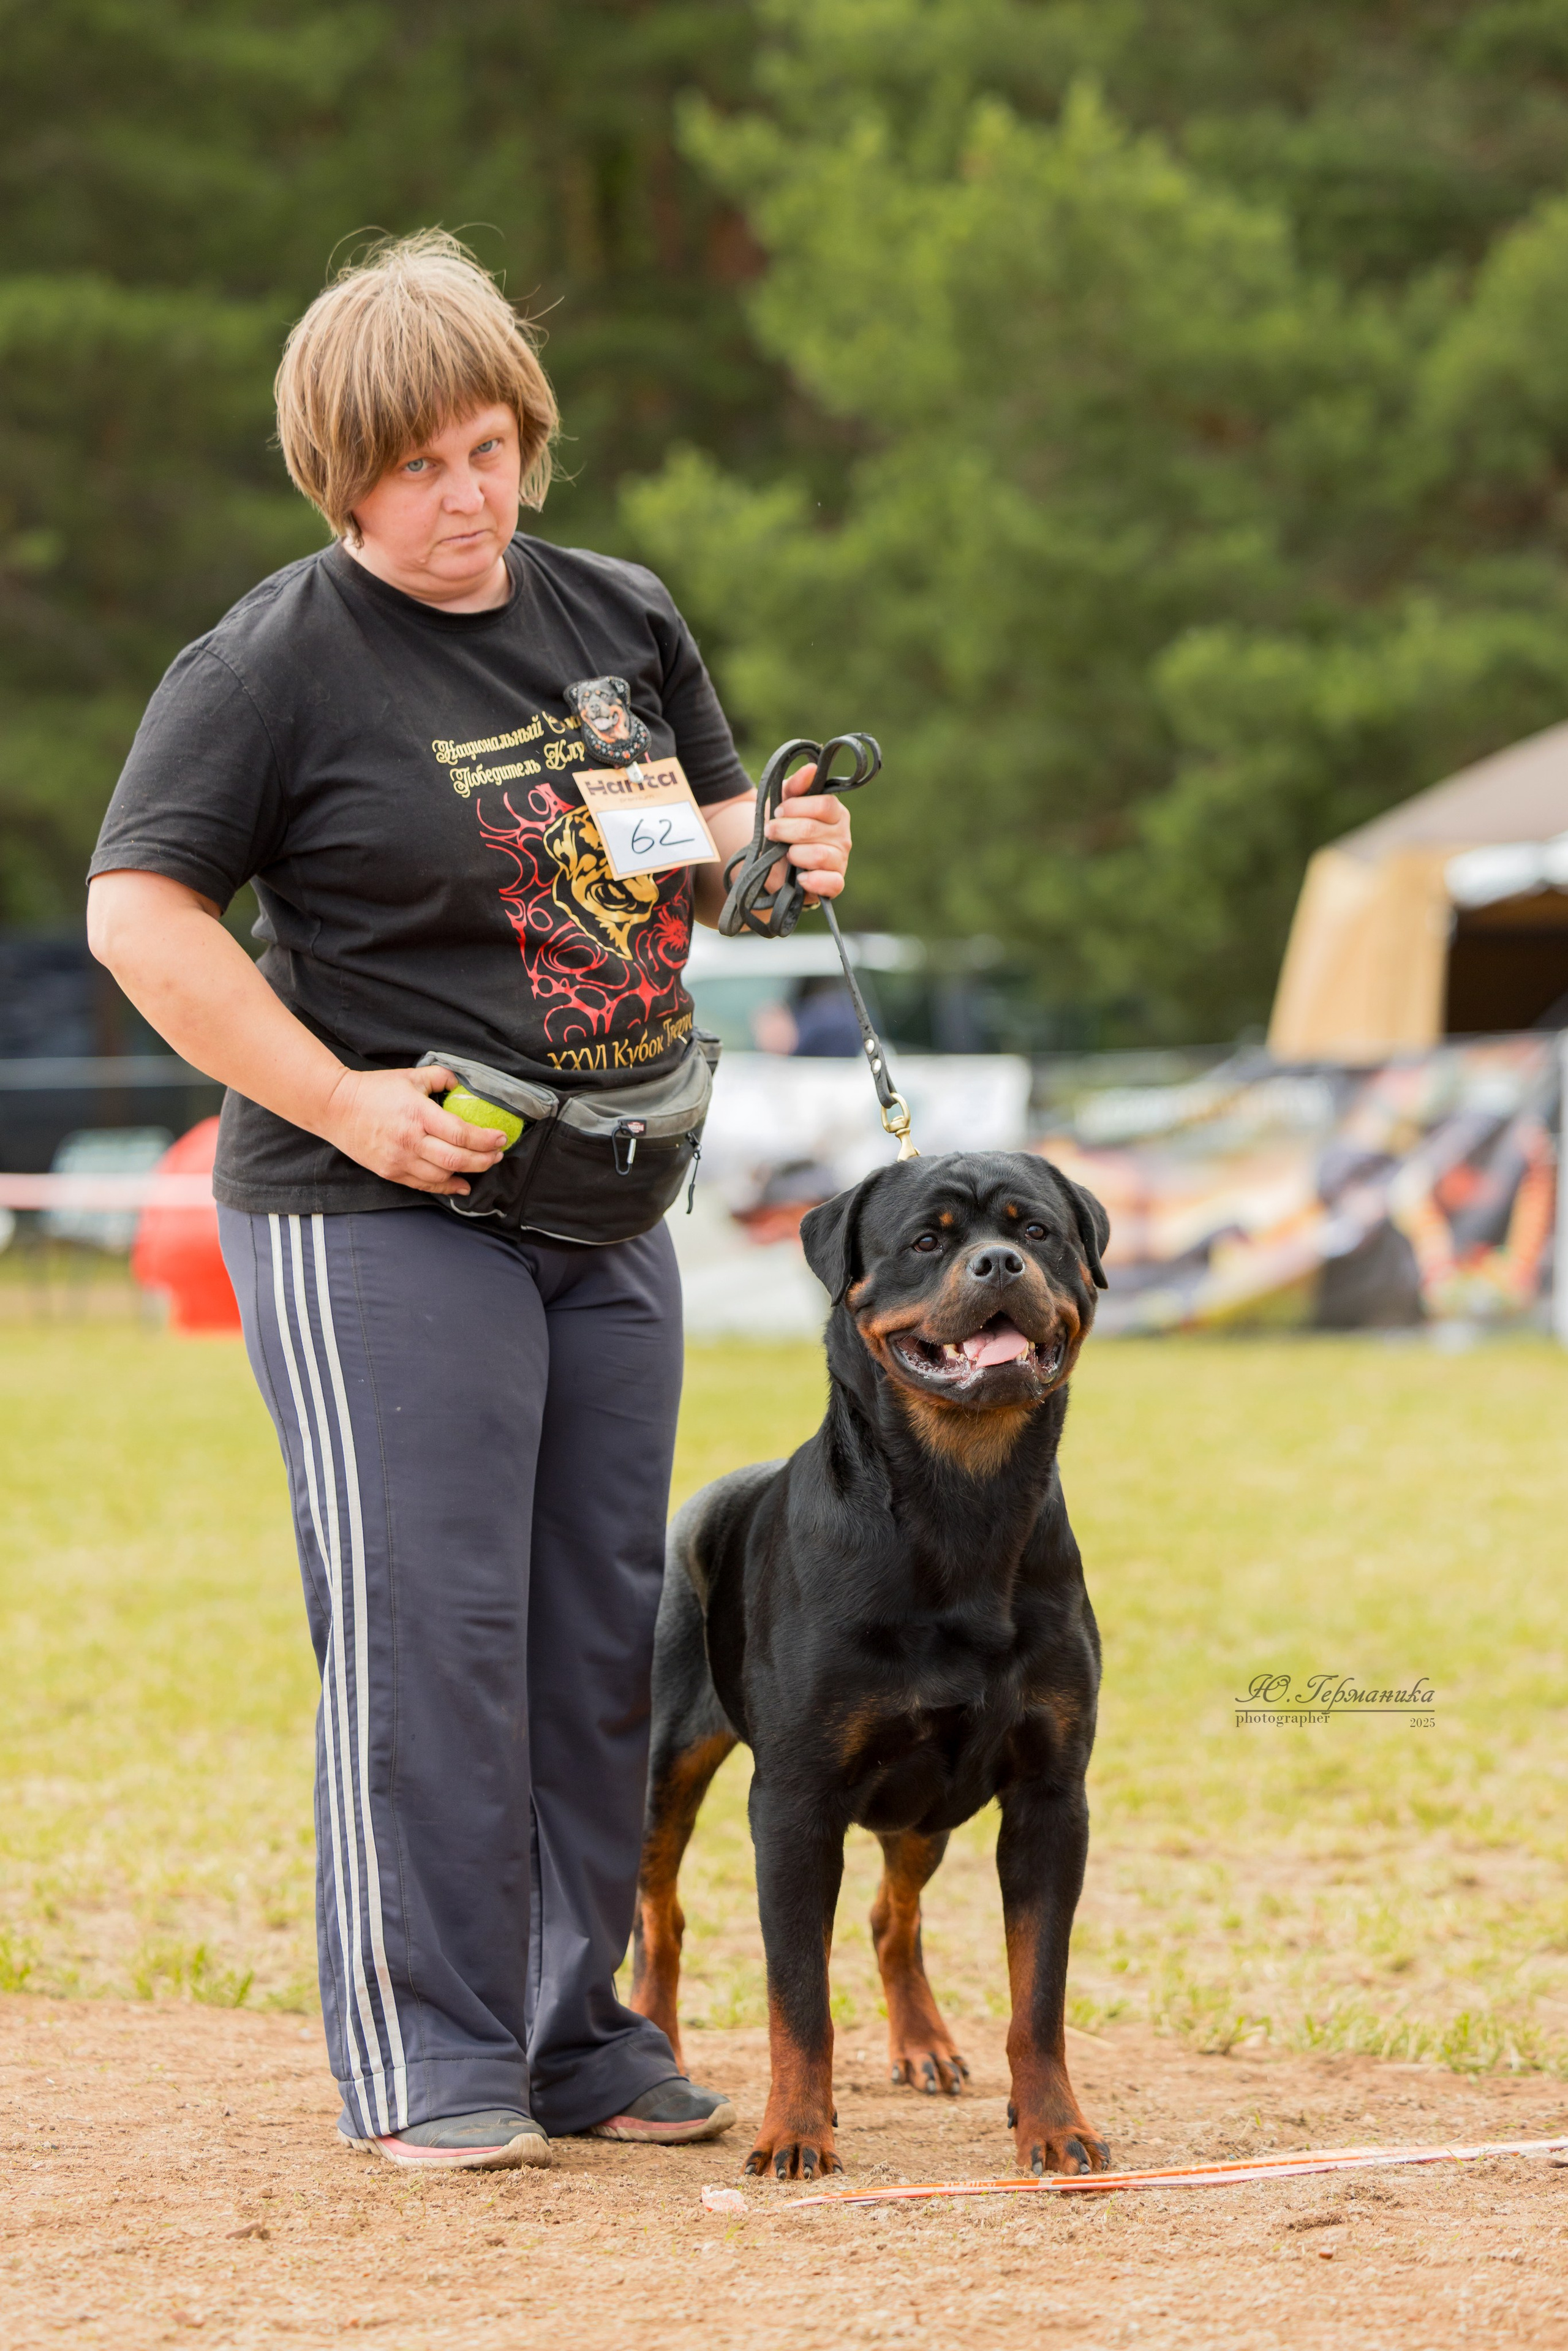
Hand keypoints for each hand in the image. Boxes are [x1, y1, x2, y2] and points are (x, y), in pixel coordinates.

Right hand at [320, 1065, 508, 1195]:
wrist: (335, 1108)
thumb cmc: (375, 1090)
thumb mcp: (410, 1076)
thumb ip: (441, 1078)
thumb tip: (463, 1086)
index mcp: (417, 1113)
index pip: (460, 1133)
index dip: (485, 1139)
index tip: (501, 1138)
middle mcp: (410, 1140)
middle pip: (456, 1159)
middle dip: (484, 1160)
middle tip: (498, 1154)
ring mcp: (398, 1160)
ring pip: (442, 1175)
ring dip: (468, 1173)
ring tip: (484, 1165)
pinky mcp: (390, 1172)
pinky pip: (424, 1185)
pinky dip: (446, 1187)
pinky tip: (462, 1185)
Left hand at [763, 761, 851, 907]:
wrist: (770, 861)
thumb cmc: (782, 827)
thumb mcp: (783, 801)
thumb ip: (796, 785)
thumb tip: (811, 769)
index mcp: (835, 813)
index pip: (824, 804)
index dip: (797, 807)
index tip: (778, 811)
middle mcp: (842, 835)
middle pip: (813, 829)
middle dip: (785, 830)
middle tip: (771, 831)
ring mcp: (840, 860)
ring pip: (820, 855)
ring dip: (794, 854)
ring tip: (784, 855)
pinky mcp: (835, 883)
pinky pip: (833, 883)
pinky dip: (814, 881)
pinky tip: (800, 878)